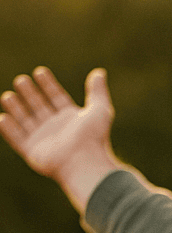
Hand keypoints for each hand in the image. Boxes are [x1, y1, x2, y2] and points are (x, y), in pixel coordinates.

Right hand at [0, 66, 120, 212]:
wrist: (84, 161)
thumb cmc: (93, 137)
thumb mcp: (100, 110)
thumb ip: (97, 91)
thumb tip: (100, 72)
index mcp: (72, 119)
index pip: (57, 98)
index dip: (49, 85)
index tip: (40, 71)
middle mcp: (56, 128)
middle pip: (39, 107)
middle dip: (30, 94)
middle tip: (21, 80)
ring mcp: (43, 140)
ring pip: (25, 121)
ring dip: (16, 108)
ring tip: (7, 95)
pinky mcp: (32, 152)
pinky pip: (16, 138)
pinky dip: (8, 128)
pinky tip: (1, 117)